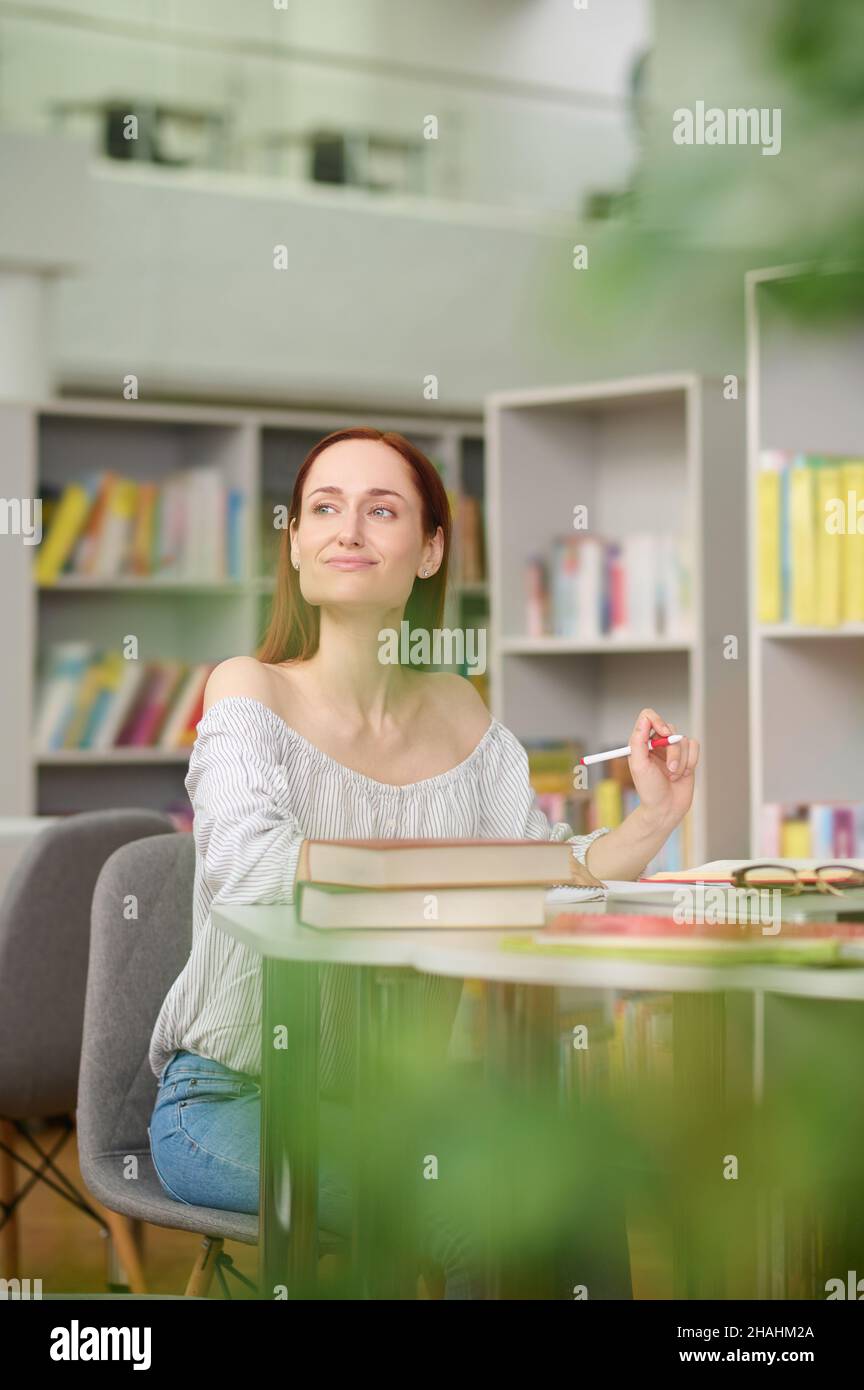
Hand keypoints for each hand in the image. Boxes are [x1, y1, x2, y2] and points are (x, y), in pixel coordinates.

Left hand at [626, 708, 698, 829]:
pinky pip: (695, 747)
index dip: (657, 720)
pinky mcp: (688, 756)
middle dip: (672, 751)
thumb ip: (638, 741)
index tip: (663, 733)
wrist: (666, 809)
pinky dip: (691, 762)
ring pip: (684, 740)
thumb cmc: (649, 790)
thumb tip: (645, 719)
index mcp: (642, 743)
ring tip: (673, 776)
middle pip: (670, 728)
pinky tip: (683, 775)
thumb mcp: (638, 765)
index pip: (648, 717)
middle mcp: (657, 743)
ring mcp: (674, 749)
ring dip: (681, 761)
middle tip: (669, 768)